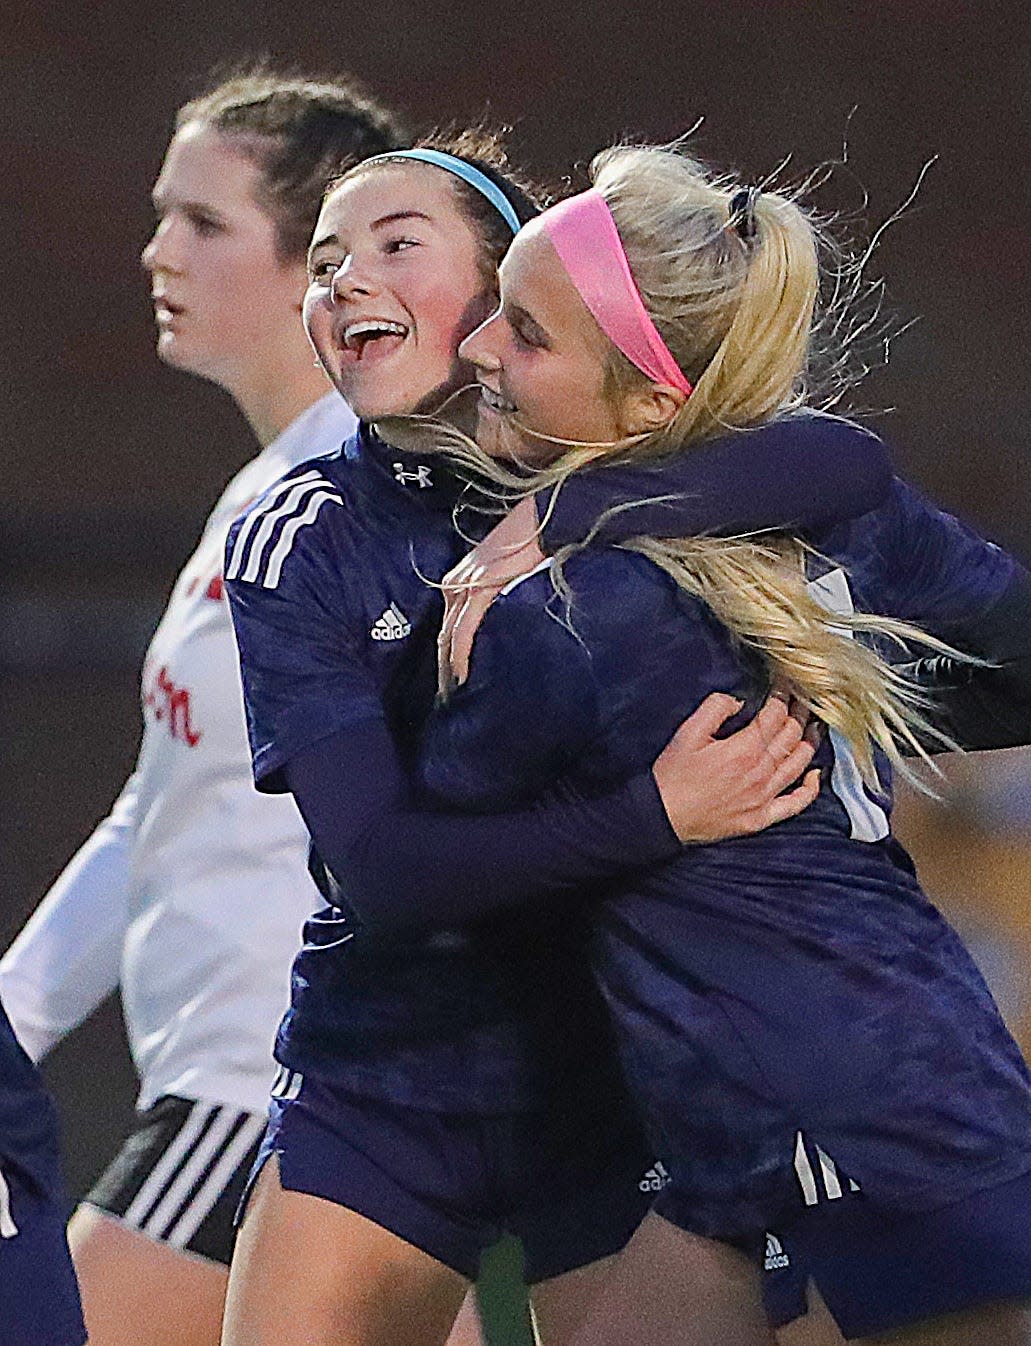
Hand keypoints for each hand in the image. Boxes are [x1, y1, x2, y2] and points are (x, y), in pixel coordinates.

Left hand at [438, 495, 545, 694]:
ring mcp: (465, 586)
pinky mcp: (478, 590)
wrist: (541, 518)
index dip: (447, 655)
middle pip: (443, 635)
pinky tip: (461, 674)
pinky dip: (460, 654)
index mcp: (460, 581)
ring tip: (453, 693)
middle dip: (443, 667)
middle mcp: (456, 585)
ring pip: (449, 636)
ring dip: (449, 666)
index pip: (449, 626)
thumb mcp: (507, 571)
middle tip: (447, 697)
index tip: (450, 680)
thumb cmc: (530, 542)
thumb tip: (505, 623)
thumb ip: (499, 595)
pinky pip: (464, 630)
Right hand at [652, 692, 821, 842]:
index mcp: (744, 749)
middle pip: (791, 737)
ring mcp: (763, 797)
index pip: (775, 716)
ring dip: (810, 742)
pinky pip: (795, 804)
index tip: (785, 685)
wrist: (663, 816)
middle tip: (804, 700)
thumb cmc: (673, 775)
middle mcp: (760, 773)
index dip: (782, 696)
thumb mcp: (688, 732)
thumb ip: (715, 708)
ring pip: (798, 764)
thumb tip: (739, 701)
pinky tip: (815, 776)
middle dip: (799, 713)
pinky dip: (810, 789)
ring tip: (815, 727)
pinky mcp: (761, 817)